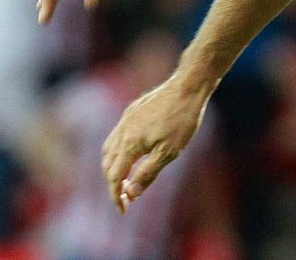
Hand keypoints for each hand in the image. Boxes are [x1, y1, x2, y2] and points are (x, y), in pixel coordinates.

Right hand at [101, 77, 209, 212]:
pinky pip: (116, 136)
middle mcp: (122, 131)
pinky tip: (131, 153)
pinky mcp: (132, 111)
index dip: (116, 196)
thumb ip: (148, 173)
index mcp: (129, 144)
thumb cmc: (182, 119)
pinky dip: (117, 151)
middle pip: (107, 164)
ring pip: (109, 149)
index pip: (114, 177)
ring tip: (125, 179)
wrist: (188, 86)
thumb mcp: (169, 152)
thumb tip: (131, 193)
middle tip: (126, 197)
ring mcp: (125, 119)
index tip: (123, 210)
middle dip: (113, 184)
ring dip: (112, 167)